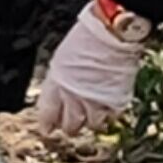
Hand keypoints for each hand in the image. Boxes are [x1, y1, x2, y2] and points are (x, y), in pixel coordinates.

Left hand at [32, 0, 151, 140]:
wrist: (111, 34)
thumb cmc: (86, 40)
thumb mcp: (60, 60)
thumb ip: (58, 83)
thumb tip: (58, 97)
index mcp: (56, 86)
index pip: (47, 116)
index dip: (48, 125)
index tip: (49, 129)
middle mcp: (73, 98)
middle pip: (69, 126)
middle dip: (70, 126)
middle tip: (73, 122)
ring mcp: (95, 102)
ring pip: (91, 126)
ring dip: (91, 120)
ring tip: (93, 110)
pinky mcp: (115, 102)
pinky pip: (111, 118)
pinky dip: (109, 113)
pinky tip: (108, 104)